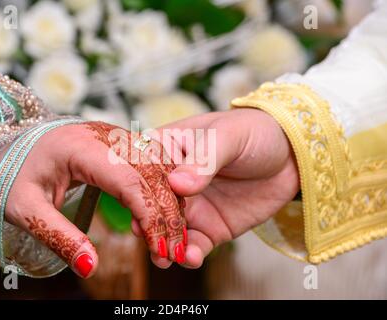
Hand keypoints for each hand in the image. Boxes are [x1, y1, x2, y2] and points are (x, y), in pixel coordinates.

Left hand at [0, 122, 185, 277]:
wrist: (7, 149)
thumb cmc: (12, 176)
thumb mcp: (26, 210)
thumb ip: (59, 237)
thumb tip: (90, 267)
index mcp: (80, 147)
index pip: (129, 179)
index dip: (150, 215)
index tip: (159, 247)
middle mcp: (104, 136)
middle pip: (152, 172)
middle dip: (167, 213)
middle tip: (173, 251)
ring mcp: (115, 137)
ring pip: (159, 165)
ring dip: (171, 201)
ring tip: (173, 238)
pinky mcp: (120, 144)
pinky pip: (153, 162)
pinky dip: (164, 189)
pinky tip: (165, 214)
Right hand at [140, 108, 299, 268]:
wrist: (293, 155)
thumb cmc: (255, 132)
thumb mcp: (228, 136)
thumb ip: (203, 160)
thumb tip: (178, 184)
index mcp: (169, 150)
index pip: (144, 171)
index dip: (137, 190)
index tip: (137, 207)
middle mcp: (174, 181)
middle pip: (151, 205)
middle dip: (147, 224)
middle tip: (148, 238)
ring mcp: (192, 206)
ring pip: (168, 230)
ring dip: (163, 245)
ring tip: (166, 256)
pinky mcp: (210, 226)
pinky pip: (194, 244)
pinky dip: (190, 254)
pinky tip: (192, 257)